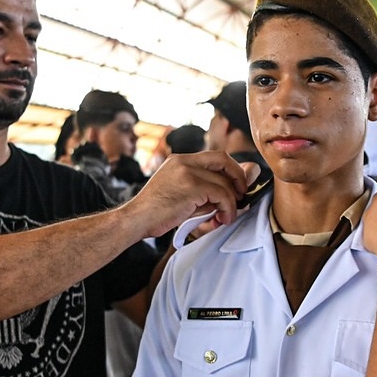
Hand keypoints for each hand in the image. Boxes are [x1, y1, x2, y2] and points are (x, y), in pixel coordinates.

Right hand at [128, 152, 254, 238]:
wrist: (135, 220)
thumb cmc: (156, 212)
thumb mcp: (181, 194)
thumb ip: (204, 189)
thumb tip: (231, 192)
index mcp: (180, 160)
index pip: (215, 156)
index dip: (231, 169)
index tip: (237, 186)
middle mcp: (184, 161)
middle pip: (223, 160)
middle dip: (239, 177)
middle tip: (241, 196)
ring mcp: (188, 172)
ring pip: (224, 182)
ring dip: (232, 202)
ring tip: (226, 217)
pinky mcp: (192, 186)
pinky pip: (221, 194)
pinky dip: (227, 208)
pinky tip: (221, 219)